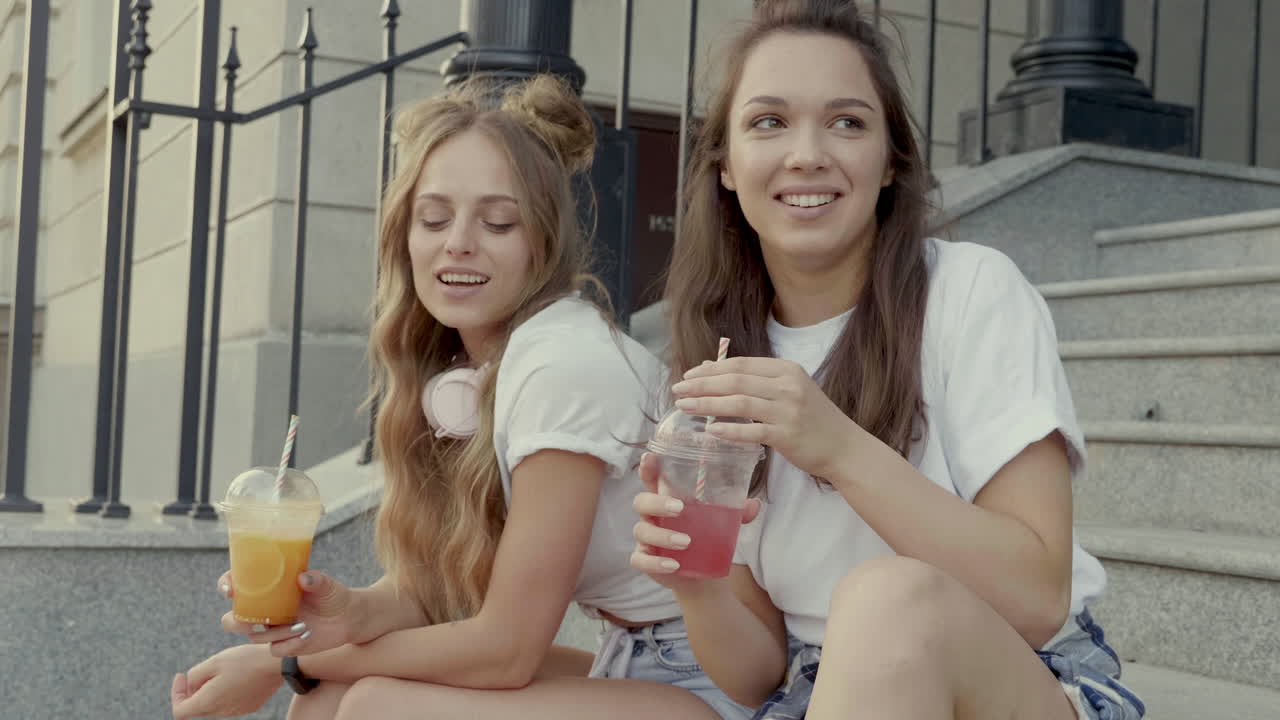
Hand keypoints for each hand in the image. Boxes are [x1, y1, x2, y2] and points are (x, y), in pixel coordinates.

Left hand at [170, 644, 281, 718]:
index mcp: (208, 701)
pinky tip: (237, 676)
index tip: (182, 676)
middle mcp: (221, 711)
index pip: (179, 711)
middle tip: (201, 671)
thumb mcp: (213, 661)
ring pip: (213, 706)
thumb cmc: (245, 660)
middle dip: (193, 691)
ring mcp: (236, 711)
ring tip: (222, 671)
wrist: (278, 665)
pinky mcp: (249, 707)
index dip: (176, 694)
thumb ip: (194, 675)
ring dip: (210, 691)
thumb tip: (190, 684)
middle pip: (196, 708)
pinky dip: (226, 692)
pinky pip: (229, 703)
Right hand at [219, 570, 359, 656]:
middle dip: (235, 621)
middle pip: (233, 619)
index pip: (238, 584)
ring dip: (274, 632)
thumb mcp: (327, 585)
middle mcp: (265, 609)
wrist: (348, 618)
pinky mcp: (283, 645)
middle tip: (250, 621)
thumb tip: (303, 578)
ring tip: (302, 625)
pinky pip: (275, 650)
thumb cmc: (333, 595)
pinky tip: (306, 636)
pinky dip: (289, 644)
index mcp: (270, 589)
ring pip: (254, 636)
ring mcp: (272, 629)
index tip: (230, 589)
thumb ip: (316, 580)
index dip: (227, 585)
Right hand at [630, 453, 759, 593]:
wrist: (701, 574)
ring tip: (686, 542)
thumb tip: (754, 504)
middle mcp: (652, 516)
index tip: (649, 456)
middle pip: (641, 502)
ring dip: (663, 536)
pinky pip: (641, 560)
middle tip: (679, 509)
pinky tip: (673, 565)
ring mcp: (646, 539)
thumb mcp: (721, 522)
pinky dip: (656, 563)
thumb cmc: (705, 538)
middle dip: (657, 503)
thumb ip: (736, 512)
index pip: (652, 479)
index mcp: (666, 499)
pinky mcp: (645, 560)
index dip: (648, 468)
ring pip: (642, 531)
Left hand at [672, 357, 856, 479]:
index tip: (687, 376)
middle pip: (735, 381)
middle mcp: (787, 386)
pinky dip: (729, 430)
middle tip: (678, 390)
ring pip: (739, 403)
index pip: (740, 364)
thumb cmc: (812, 419)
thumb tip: (710, 368)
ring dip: (707, 404)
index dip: (710, 370)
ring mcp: (789, 410)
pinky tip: (709, 431)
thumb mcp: (787, 390)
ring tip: (684, 407)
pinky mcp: (788, 435)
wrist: (844, 446)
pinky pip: (752, 431)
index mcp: (786, 370)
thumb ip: (754, 380)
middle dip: (702, 385)